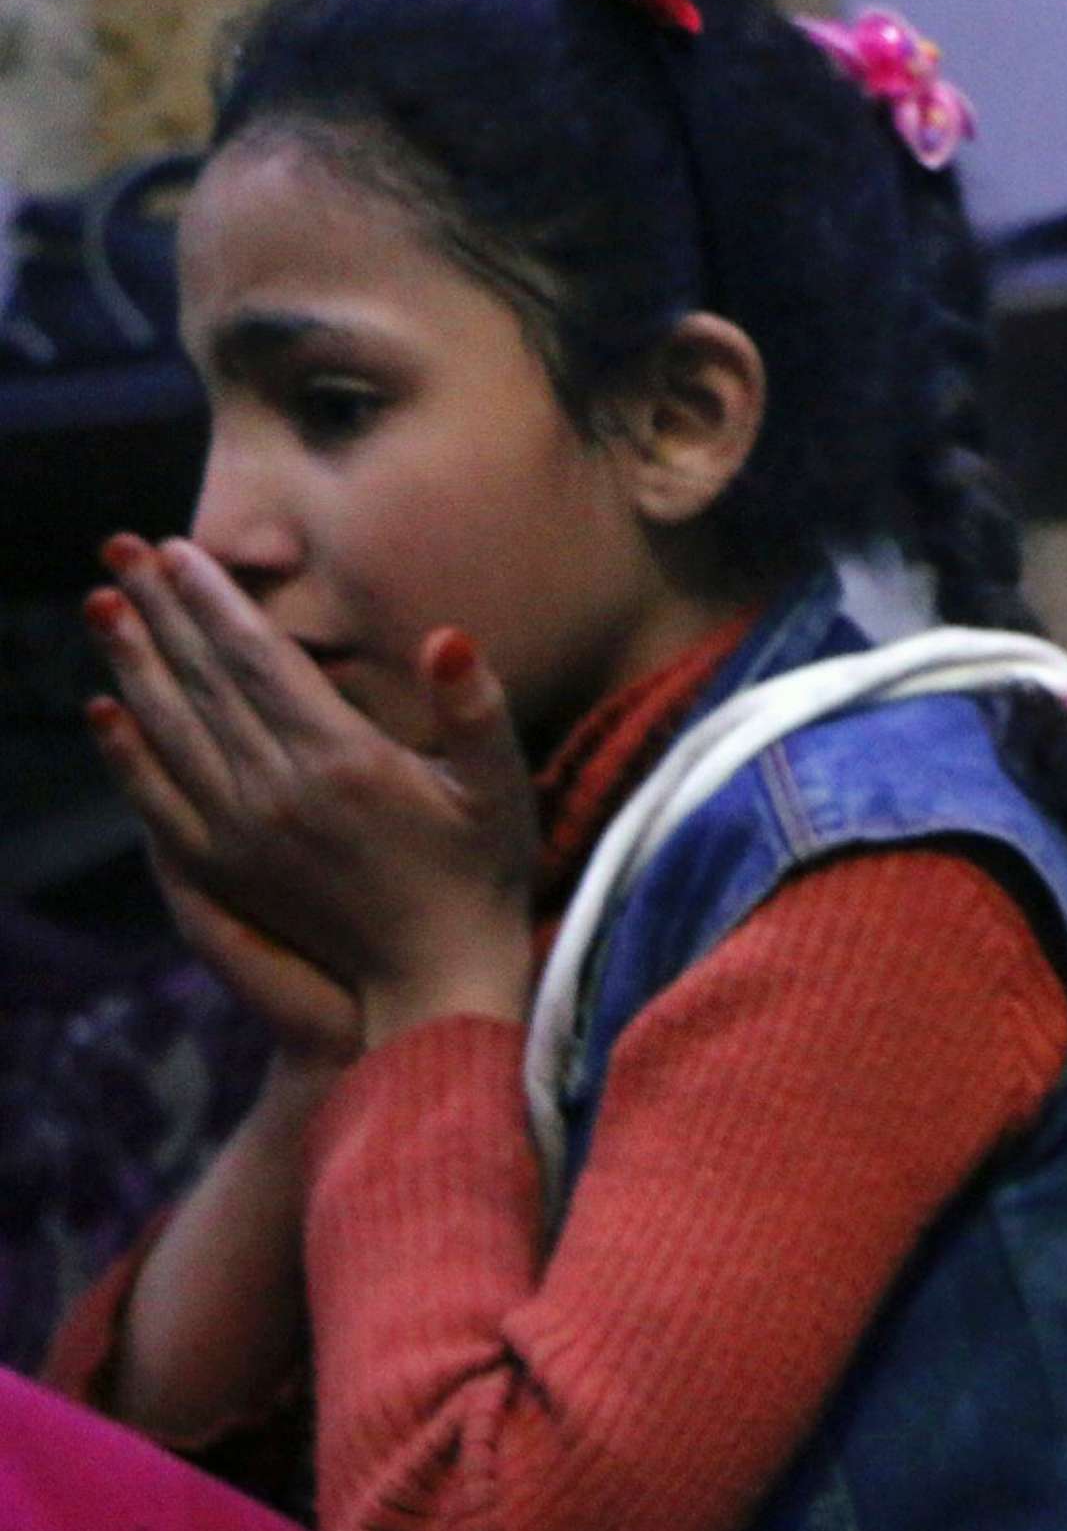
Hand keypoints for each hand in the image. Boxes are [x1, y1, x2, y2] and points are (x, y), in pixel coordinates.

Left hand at [84, 535, 539, 1045]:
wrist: (434, 983)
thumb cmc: (480, 876)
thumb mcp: (503, 787)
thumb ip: (475, 709)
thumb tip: (447, 637)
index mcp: (343, 760)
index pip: (258, 660)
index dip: (214, 601)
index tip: (178, 550)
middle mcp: (277, 792)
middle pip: (202, 683)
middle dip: (159, 611)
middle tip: (120, 547)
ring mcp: (240, 835)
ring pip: (170, 731)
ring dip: (131, 664)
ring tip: (101, 606)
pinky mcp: (223, 874)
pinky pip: (157, 801)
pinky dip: (125, 753)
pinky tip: (105, 713)